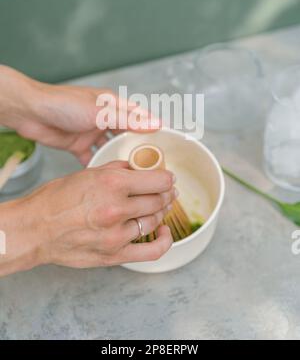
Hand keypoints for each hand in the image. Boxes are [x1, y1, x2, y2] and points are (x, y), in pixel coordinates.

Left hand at [0, 66, 159, 164]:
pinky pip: (90, 157)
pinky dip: (97, 166)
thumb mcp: (101, 112)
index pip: (138, 116)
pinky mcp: (76, 144)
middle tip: (150, 164)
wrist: (31, 112)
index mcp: (111, 104)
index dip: (151, 127)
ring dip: (117, 157)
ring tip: (131, 174)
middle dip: (136, 146)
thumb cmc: (64, 104)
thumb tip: (156, 123)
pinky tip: (105, 178)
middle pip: (125, 133)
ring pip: (109, 147)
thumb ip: (128, 119)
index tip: (165, 142)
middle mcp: (103, 117)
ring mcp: (90, 131)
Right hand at [0, 161, 174, 275]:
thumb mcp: (87, 173)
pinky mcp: (114, 254)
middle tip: (166, 190)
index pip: (159, 180)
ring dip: (160, 211)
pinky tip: (164, 231)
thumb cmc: (55, 200)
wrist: (35, 229)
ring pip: (155, 220)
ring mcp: (116, 235)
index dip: (168, 178)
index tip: (168, 178)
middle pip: (159, 200)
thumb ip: (117, 169)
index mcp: (112, 184)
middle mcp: (116, 209)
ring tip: (158, 206)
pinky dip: (164, 240)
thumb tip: (139, 168)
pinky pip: (152, 251)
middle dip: (166, 193)